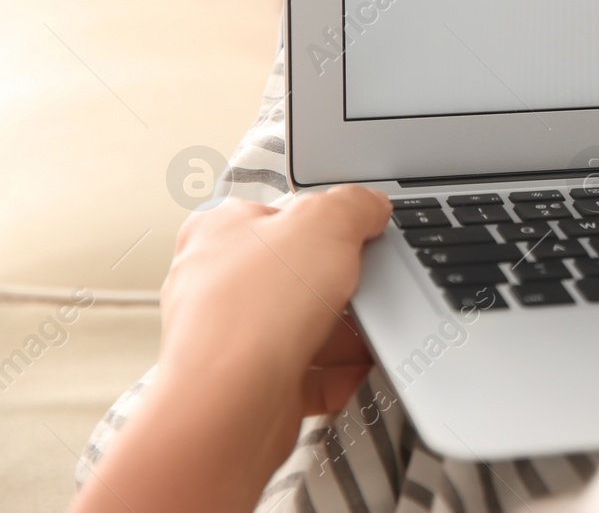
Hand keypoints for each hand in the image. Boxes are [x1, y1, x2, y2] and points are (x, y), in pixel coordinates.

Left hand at [73, 186, 391, 512]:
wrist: (230, 405)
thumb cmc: (253, 311)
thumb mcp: (325, 222)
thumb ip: (354, 205)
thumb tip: (370, 206)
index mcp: (220, 231)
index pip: (277, 213)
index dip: (323, 222)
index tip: (356, 232)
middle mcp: (216, 284)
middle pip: (296, 275)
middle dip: (341, 287)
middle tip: (365, 286)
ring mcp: (231, 339)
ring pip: (302, 328)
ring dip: (345, 334)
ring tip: (368, 334)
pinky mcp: (248, 385)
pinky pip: (306, 375)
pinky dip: (337, 374)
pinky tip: (357, 370)